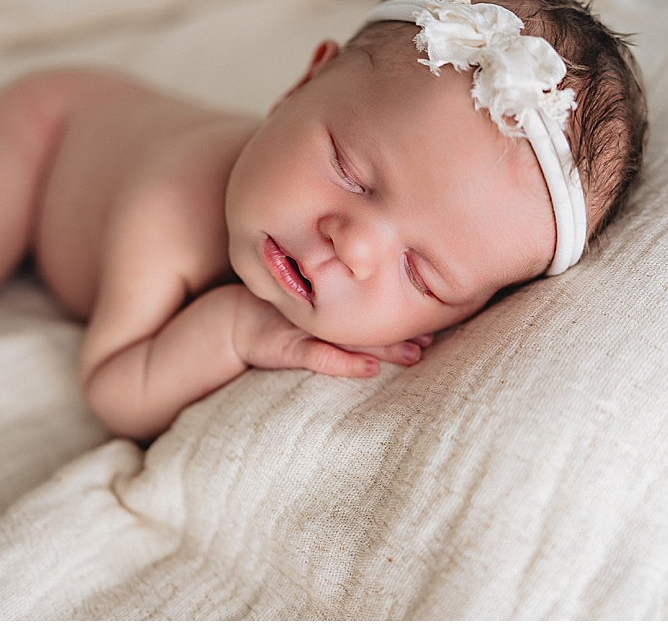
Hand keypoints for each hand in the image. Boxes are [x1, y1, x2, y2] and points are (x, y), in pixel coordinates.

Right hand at [230, 287, 432, 377]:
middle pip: (367, 320)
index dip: (401, 307)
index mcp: (328, 299)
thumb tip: (382, 317)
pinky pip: (319, 357)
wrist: (232, 320)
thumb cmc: (278, 313)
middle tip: (432, 335)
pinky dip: (344, 363)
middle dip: (401, 329)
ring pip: (350, 337)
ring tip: (414, 354)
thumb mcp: (308, 306)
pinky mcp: (288, 347)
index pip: (370, 301)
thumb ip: (338, 302)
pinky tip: (368, 369)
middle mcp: (321, 311)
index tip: (434, 311)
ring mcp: (304, 328)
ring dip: (384, 347)